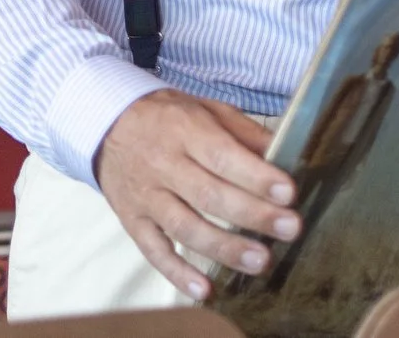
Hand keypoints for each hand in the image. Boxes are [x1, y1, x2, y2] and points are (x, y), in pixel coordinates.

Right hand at [94, 89, 300, 300]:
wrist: (108, 125)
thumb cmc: (169, 117)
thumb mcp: (207, 109)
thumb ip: (245, 132)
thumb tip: (284, 155)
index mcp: (186, 131)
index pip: (224, 157)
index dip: (256, 177)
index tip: (288, 193)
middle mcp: (164, 165)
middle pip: (209, 195)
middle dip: (253, 215)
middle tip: (289, 229)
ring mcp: (146, 196)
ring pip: (185, 227)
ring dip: (224, 248)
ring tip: (259, 261)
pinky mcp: (132, 221)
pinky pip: (153, 250)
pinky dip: (177, 273)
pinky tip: (204, 289)